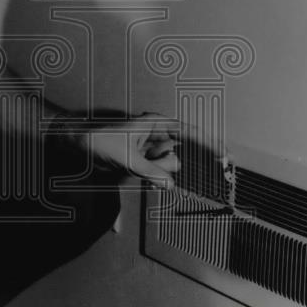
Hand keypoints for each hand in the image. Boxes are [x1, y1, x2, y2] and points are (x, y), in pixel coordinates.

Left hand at [88, 111, 223, 189]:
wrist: (82, 147)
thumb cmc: (101, 140)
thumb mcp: (127, 157)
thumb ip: (150, 171)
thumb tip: (169, 183)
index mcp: (156, 123)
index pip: (190, 133)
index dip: (209, 143)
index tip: (224, 155)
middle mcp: (157, 135)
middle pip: (177, 154)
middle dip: (164, 163)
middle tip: (143, 159)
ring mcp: (151, 149)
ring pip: (167, 166)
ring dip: (154, 171)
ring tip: (132, 162)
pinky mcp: (145, 161)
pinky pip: (158, 173)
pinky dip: (152, 176)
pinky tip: (137, 171)